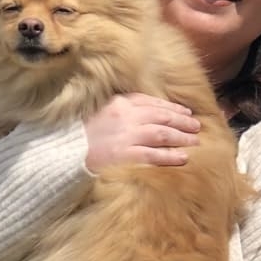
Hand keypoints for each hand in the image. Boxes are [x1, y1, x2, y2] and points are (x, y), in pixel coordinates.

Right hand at [84, 94, 200, 172]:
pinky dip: (171, 156)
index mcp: (119, 103)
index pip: (151, 102)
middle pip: (161, 116)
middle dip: (182, 121)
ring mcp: (127, 136)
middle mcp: (126, 116)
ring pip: (162, 134)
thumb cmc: (79, 135)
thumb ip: (119, 111)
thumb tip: (142, 114)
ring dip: (181, 137)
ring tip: (195, 142)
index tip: (185, 112)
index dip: (171, 107)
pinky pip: (154, 155)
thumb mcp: (99, 113)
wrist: (63, 152)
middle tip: (196, 127)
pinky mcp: (125, 155)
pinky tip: (184, 158)